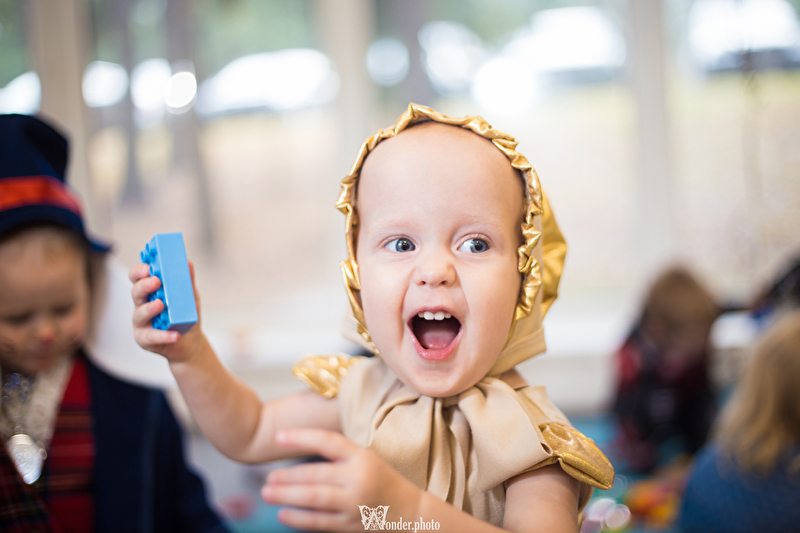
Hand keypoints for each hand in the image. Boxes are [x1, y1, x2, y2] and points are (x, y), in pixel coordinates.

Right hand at [129, 261, 203, 361]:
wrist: (190, 342)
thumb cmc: (185, 315)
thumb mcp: (190, 297)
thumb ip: (187, 281)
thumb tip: (187, 262)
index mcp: (150, 291)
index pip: (138, 277)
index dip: (140, 271)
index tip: (148, 267)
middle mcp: (142, 304)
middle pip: (136, 292)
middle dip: (144, 285)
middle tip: (156, 281)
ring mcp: (141, 322)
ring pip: (139, 313)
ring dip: (149, 308)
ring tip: (160, 304)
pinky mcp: (144, 339)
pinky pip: (151, 336)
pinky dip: (163, 335)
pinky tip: (174, 335)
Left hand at [262, 429, 422, 531]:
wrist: (410, 511)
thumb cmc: (383, 480)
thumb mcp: (366, 458)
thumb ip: (338, 455)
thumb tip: (299, 447)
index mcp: (362, 456)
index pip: (327, 441)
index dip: (301, 437)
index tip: (278, 436)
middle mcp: (358, 478)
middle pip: (317, 474)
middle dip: (289, 476)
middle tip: (268, 477)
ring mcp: (355, 503)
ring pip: (315, 498)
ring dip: (288, 496)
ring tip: (268, 492)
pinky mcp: (351, 525)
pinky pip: (320, 521)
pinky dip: (300, 518)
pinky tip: (283, 514)